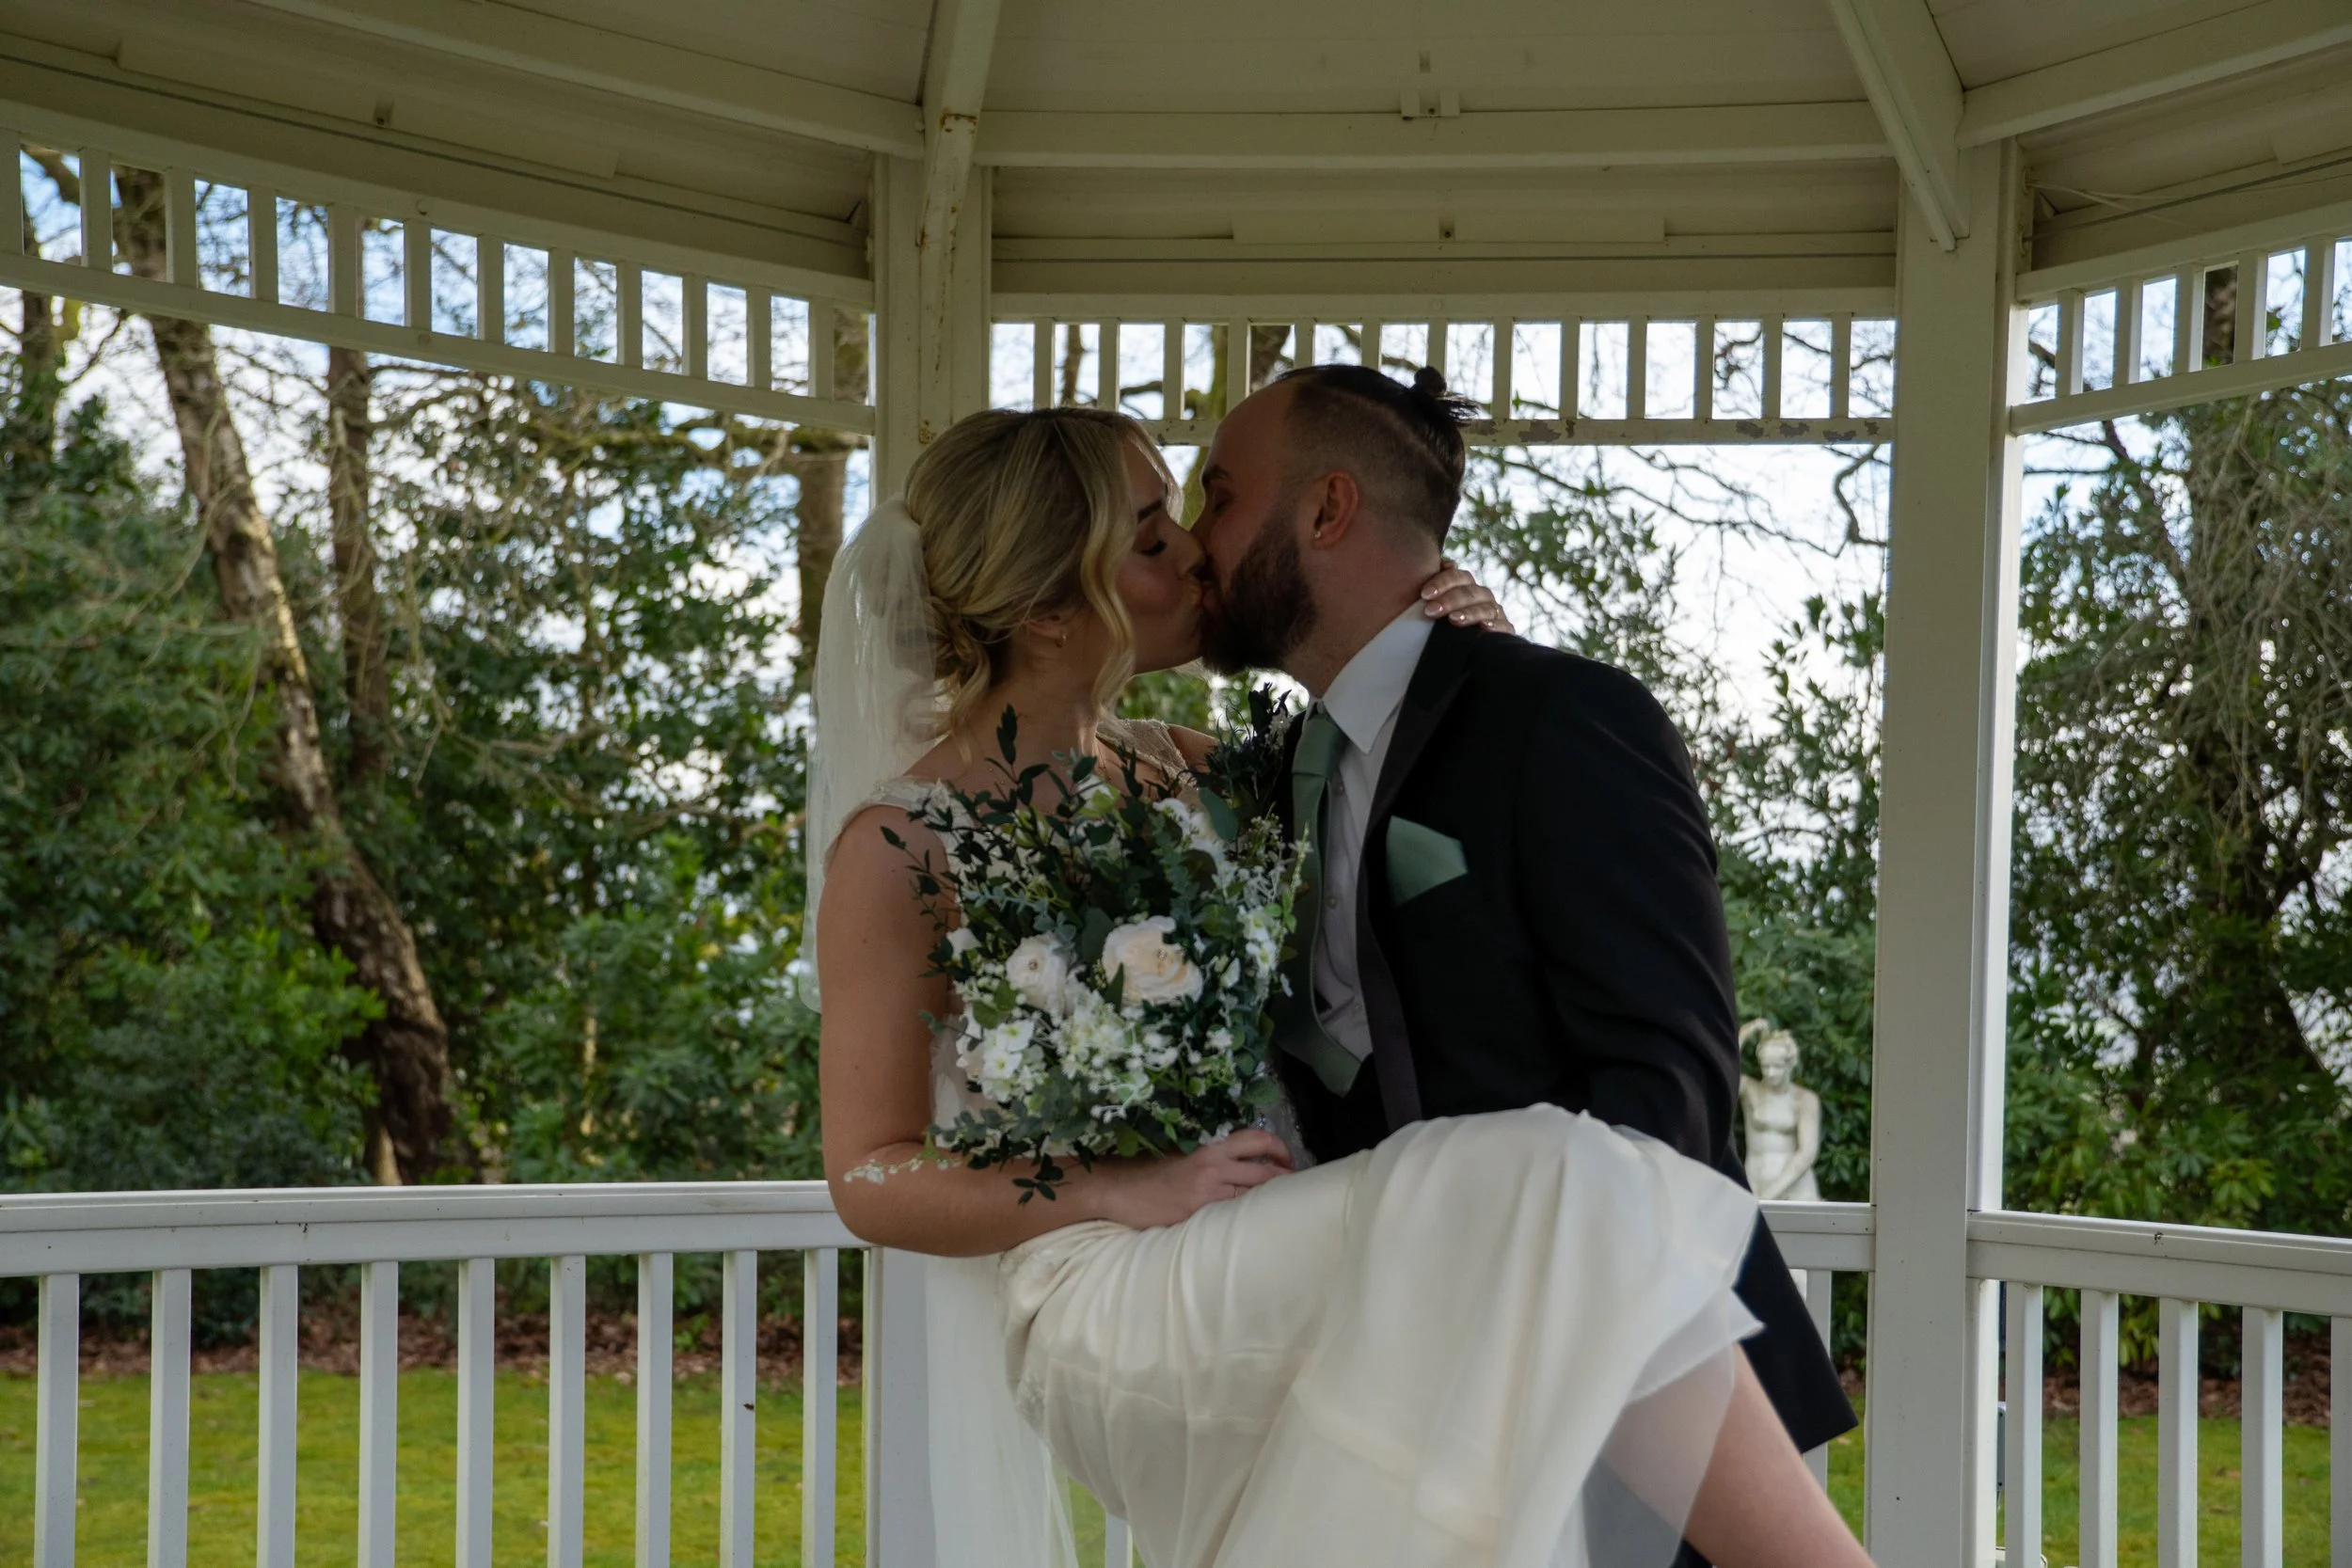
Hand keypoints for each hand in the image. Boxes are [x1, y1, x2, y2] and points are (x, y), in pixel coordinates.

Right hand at [1088, 1130, 1293, 1229]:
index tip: (1289, 1160)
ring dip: (1274, 1200)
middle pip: (1265, 1169)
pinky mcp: (1199, 1211)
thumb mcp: (1185, 1158)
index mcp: (1211, 1148)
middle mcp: (1214, 1165)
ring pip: (1255, 1193)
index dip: (1280, 1148)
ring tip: (1284, 1208)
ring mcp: (1208, 1189)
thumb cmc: (1152, 1175)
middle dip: (1286, 1179)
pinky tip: (1257, 1224)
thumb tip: (1246, 1168)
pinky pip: (1234, 1212)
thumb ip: (1214, 1160)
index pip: (1256, 1139)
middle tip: (1297, 1189)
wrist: (1120, 1190)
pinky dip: (1250, 1216)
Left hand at [1419, 559, 1514, 633]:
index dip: (1441, 583)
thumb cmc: (1442, 621)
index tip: (1425, 594)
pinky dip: (1496, 626)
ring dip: (1469, 613)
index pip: (1457, 577)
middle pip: (1469, 593)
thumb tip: (1449, 564)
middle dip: (1450, 600)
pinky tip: (1483, 627)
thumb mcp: (1437, 601)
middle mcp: (1482, 596)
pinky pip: (1504, 626)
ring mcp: (1495, 612)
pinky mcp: (1506, 630)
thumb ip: (1440, 581)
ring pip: (1485, 608)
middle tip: (1430, 610)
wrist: (1461, 648)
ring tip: (1453, 619)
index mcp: (1466, 585)